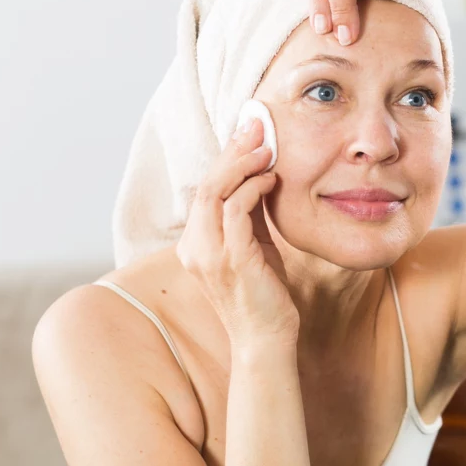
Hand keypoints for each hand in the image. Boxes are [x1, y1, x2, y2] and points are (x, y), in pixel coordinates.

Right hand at [177, 118, 299, 351]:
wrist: (266, 340)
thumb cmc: (264, 295)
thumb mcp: (254, 246)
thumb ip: (250, 216)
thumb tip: (261, 176)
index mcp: (195, 244)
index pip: (206, 190)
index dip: (225, 158)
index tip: (247, 133)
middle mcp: (194, 247)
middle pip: (206, 185)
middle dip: (232, 151)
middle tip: (255, 125)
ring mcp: (209, 255)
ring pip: (215, 193)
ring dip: (242, 164)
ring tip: (266, 146)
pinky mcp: (232, 261)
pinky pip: (236, 212)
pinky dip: (252, 189)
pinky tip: (271, 178)